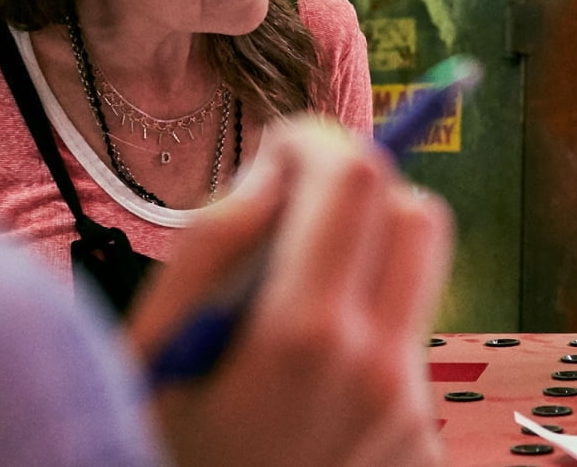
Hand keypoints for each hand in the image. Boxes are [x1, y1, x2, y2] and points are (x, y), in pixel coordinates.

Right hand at [125, 117, 452, 466]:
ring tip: (292, 305)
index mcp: (303, 336)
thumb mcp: (153, 355)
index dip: (318, 140)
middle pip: (417, 212)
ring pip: (420, 281)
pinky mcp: (423, 446)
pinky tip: (305, 383)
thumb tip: (280, 167)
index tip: (281, 147)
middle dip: (361, 190)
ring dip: (368, 262)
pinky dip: (365, 335)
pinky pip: (410, 349)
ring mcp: (410, 413)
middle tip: (296, 212)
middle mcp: (377, 370)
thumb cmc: (160, 455)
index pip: (357, 176)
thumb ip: (215, 245)